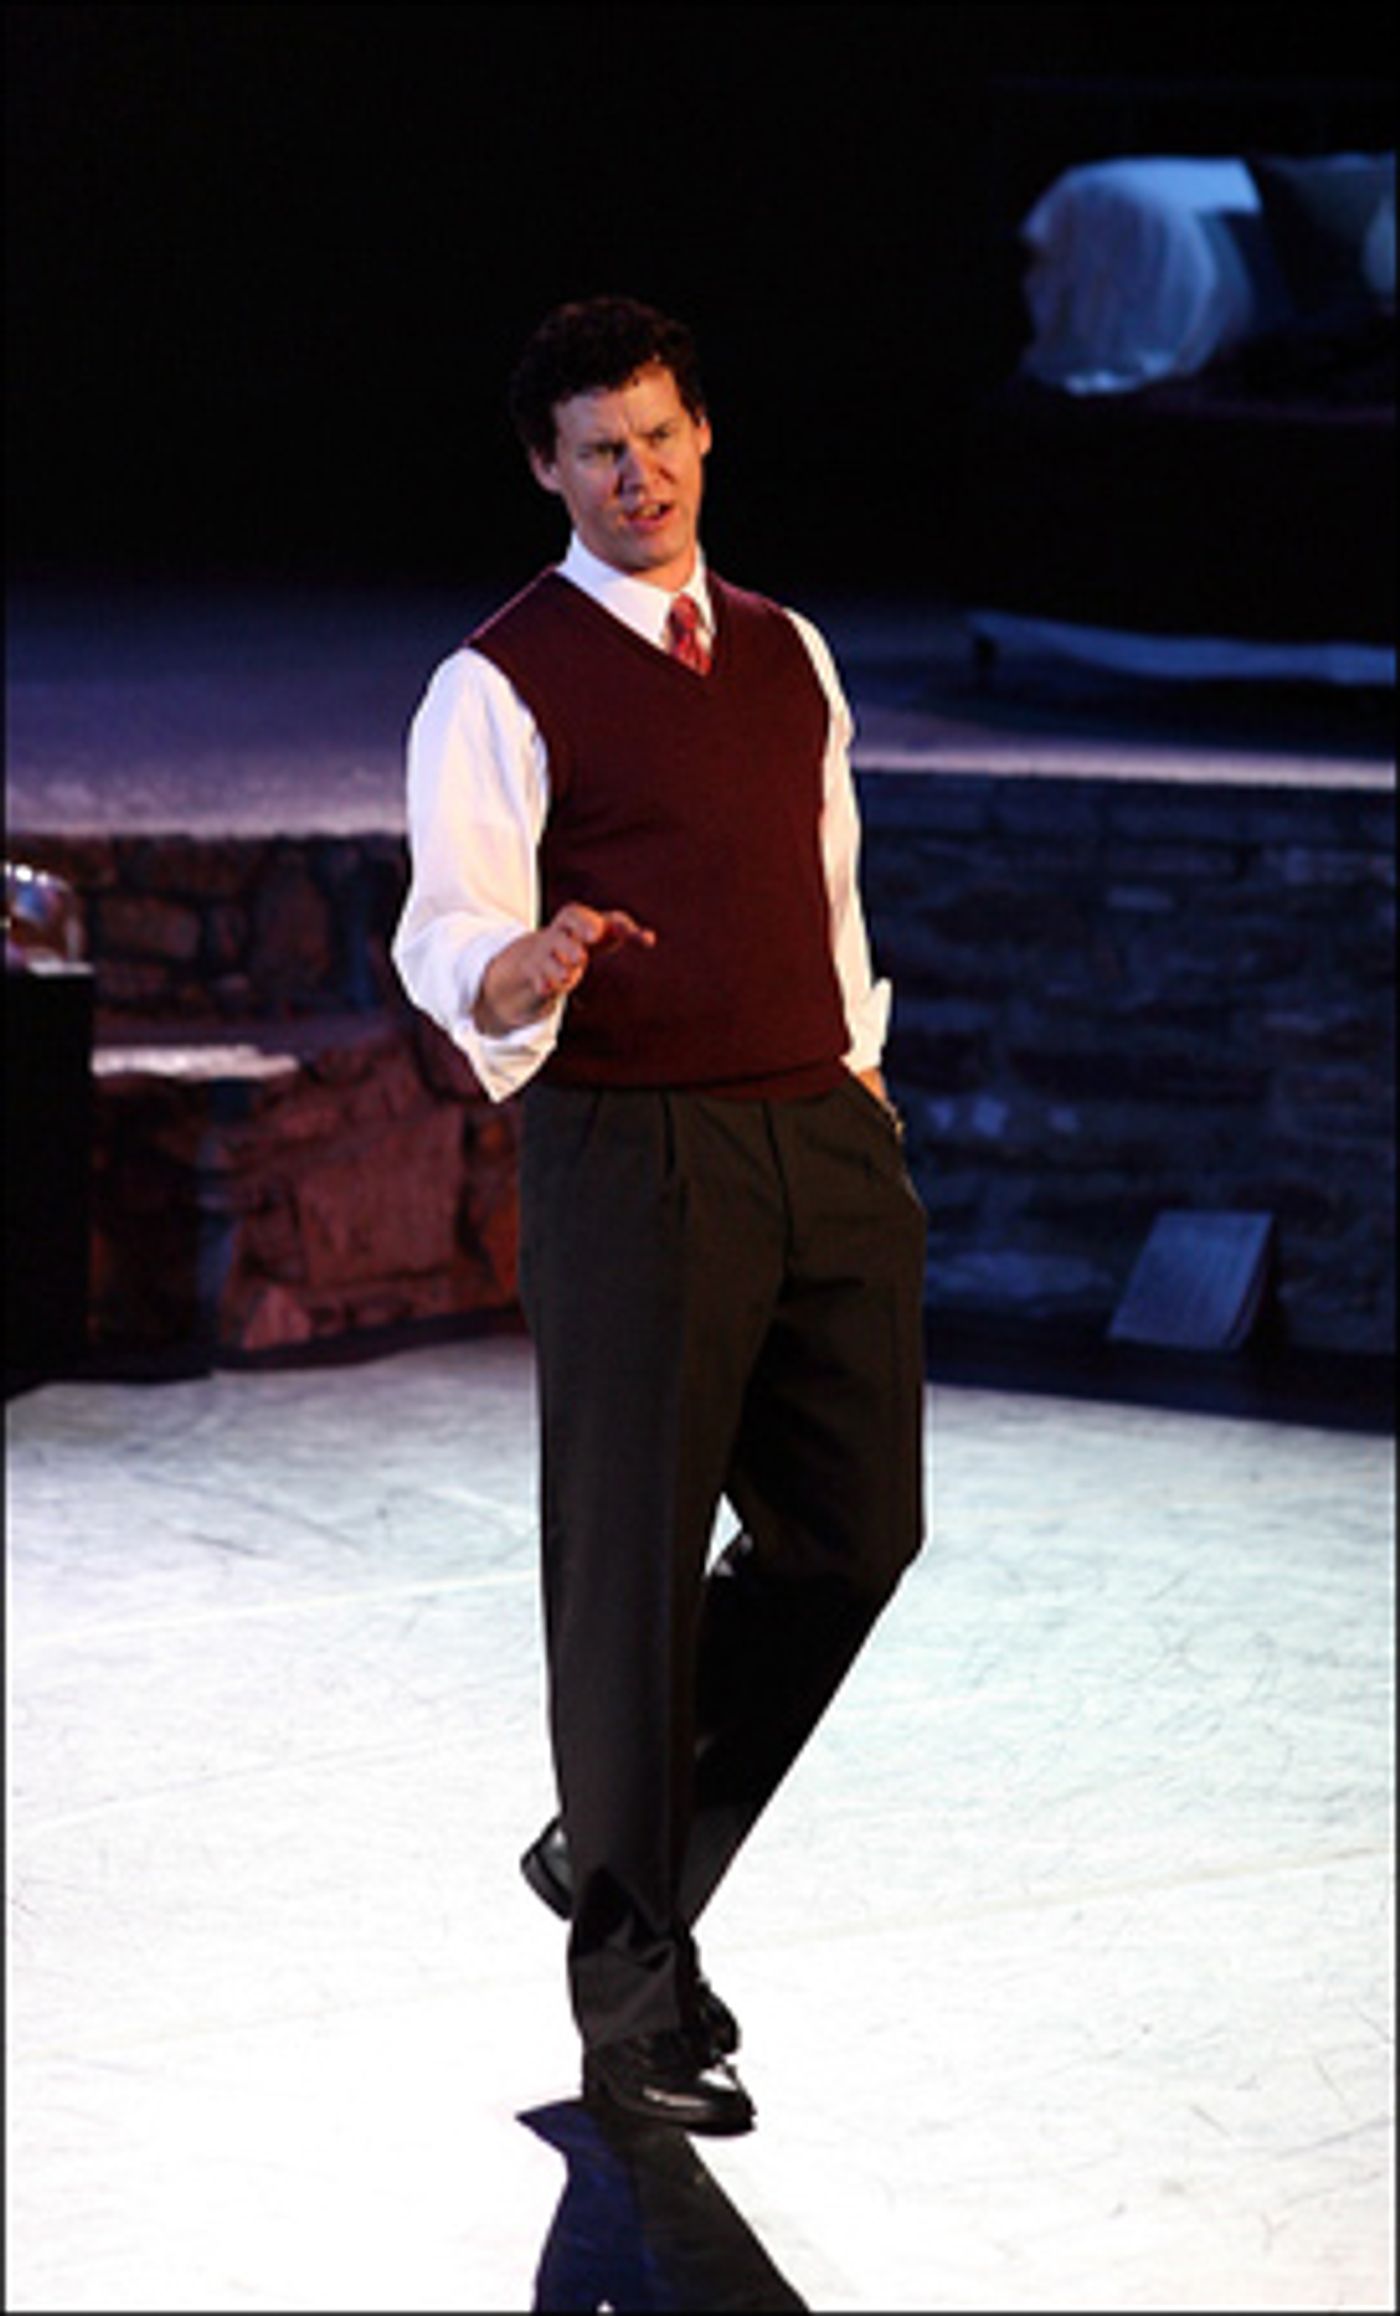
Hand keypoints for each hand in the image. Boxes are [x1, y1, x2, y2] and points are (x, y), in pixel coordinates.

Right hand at [473, 903, 655, 1034]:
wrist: (539, 955)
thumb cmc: (580, 939)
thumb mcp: (602, 931)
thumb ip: (625, 931)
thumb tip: (650, 938)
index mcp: (571, 921)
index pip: (576, 916)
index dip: (587, 924)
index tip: (600, 935)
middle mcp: (556, 937)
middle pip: (559, 936)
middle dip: (570, 944)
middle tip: (583, 954)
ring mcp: (545, 957)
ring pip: (548, 961)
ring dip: (558, 968)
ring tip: (569, 976)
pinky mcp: (538, 978)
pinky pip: (537, 981)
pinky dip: (542, 985)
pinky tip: (547, 989)